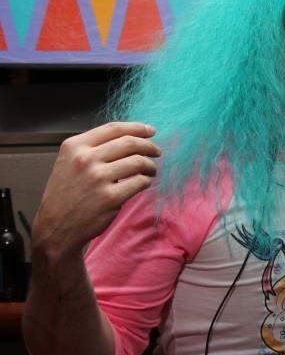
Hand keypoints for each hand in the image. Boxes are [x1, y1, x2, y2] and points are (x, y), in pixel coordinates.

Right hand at [32, 122, 159, 261]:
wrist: (56, 226)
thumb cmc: (67, 193)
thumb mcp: (69, 162)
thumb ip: (93, 148)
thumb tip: (129, 138)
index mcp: (74, 146)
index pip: (113, 129)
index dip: (137, 128)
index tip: (151, 131)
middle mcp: (85, 159)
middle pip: (129, 143)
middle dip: (149, 146)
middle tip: (157, 151)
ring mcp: (98, 178)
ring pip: (138, 162)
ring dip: (150, 165)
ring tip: (151, 170)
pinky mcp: (111, 197)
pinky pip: (140, 182)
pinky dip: (146, 181)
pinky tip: (143, 183)